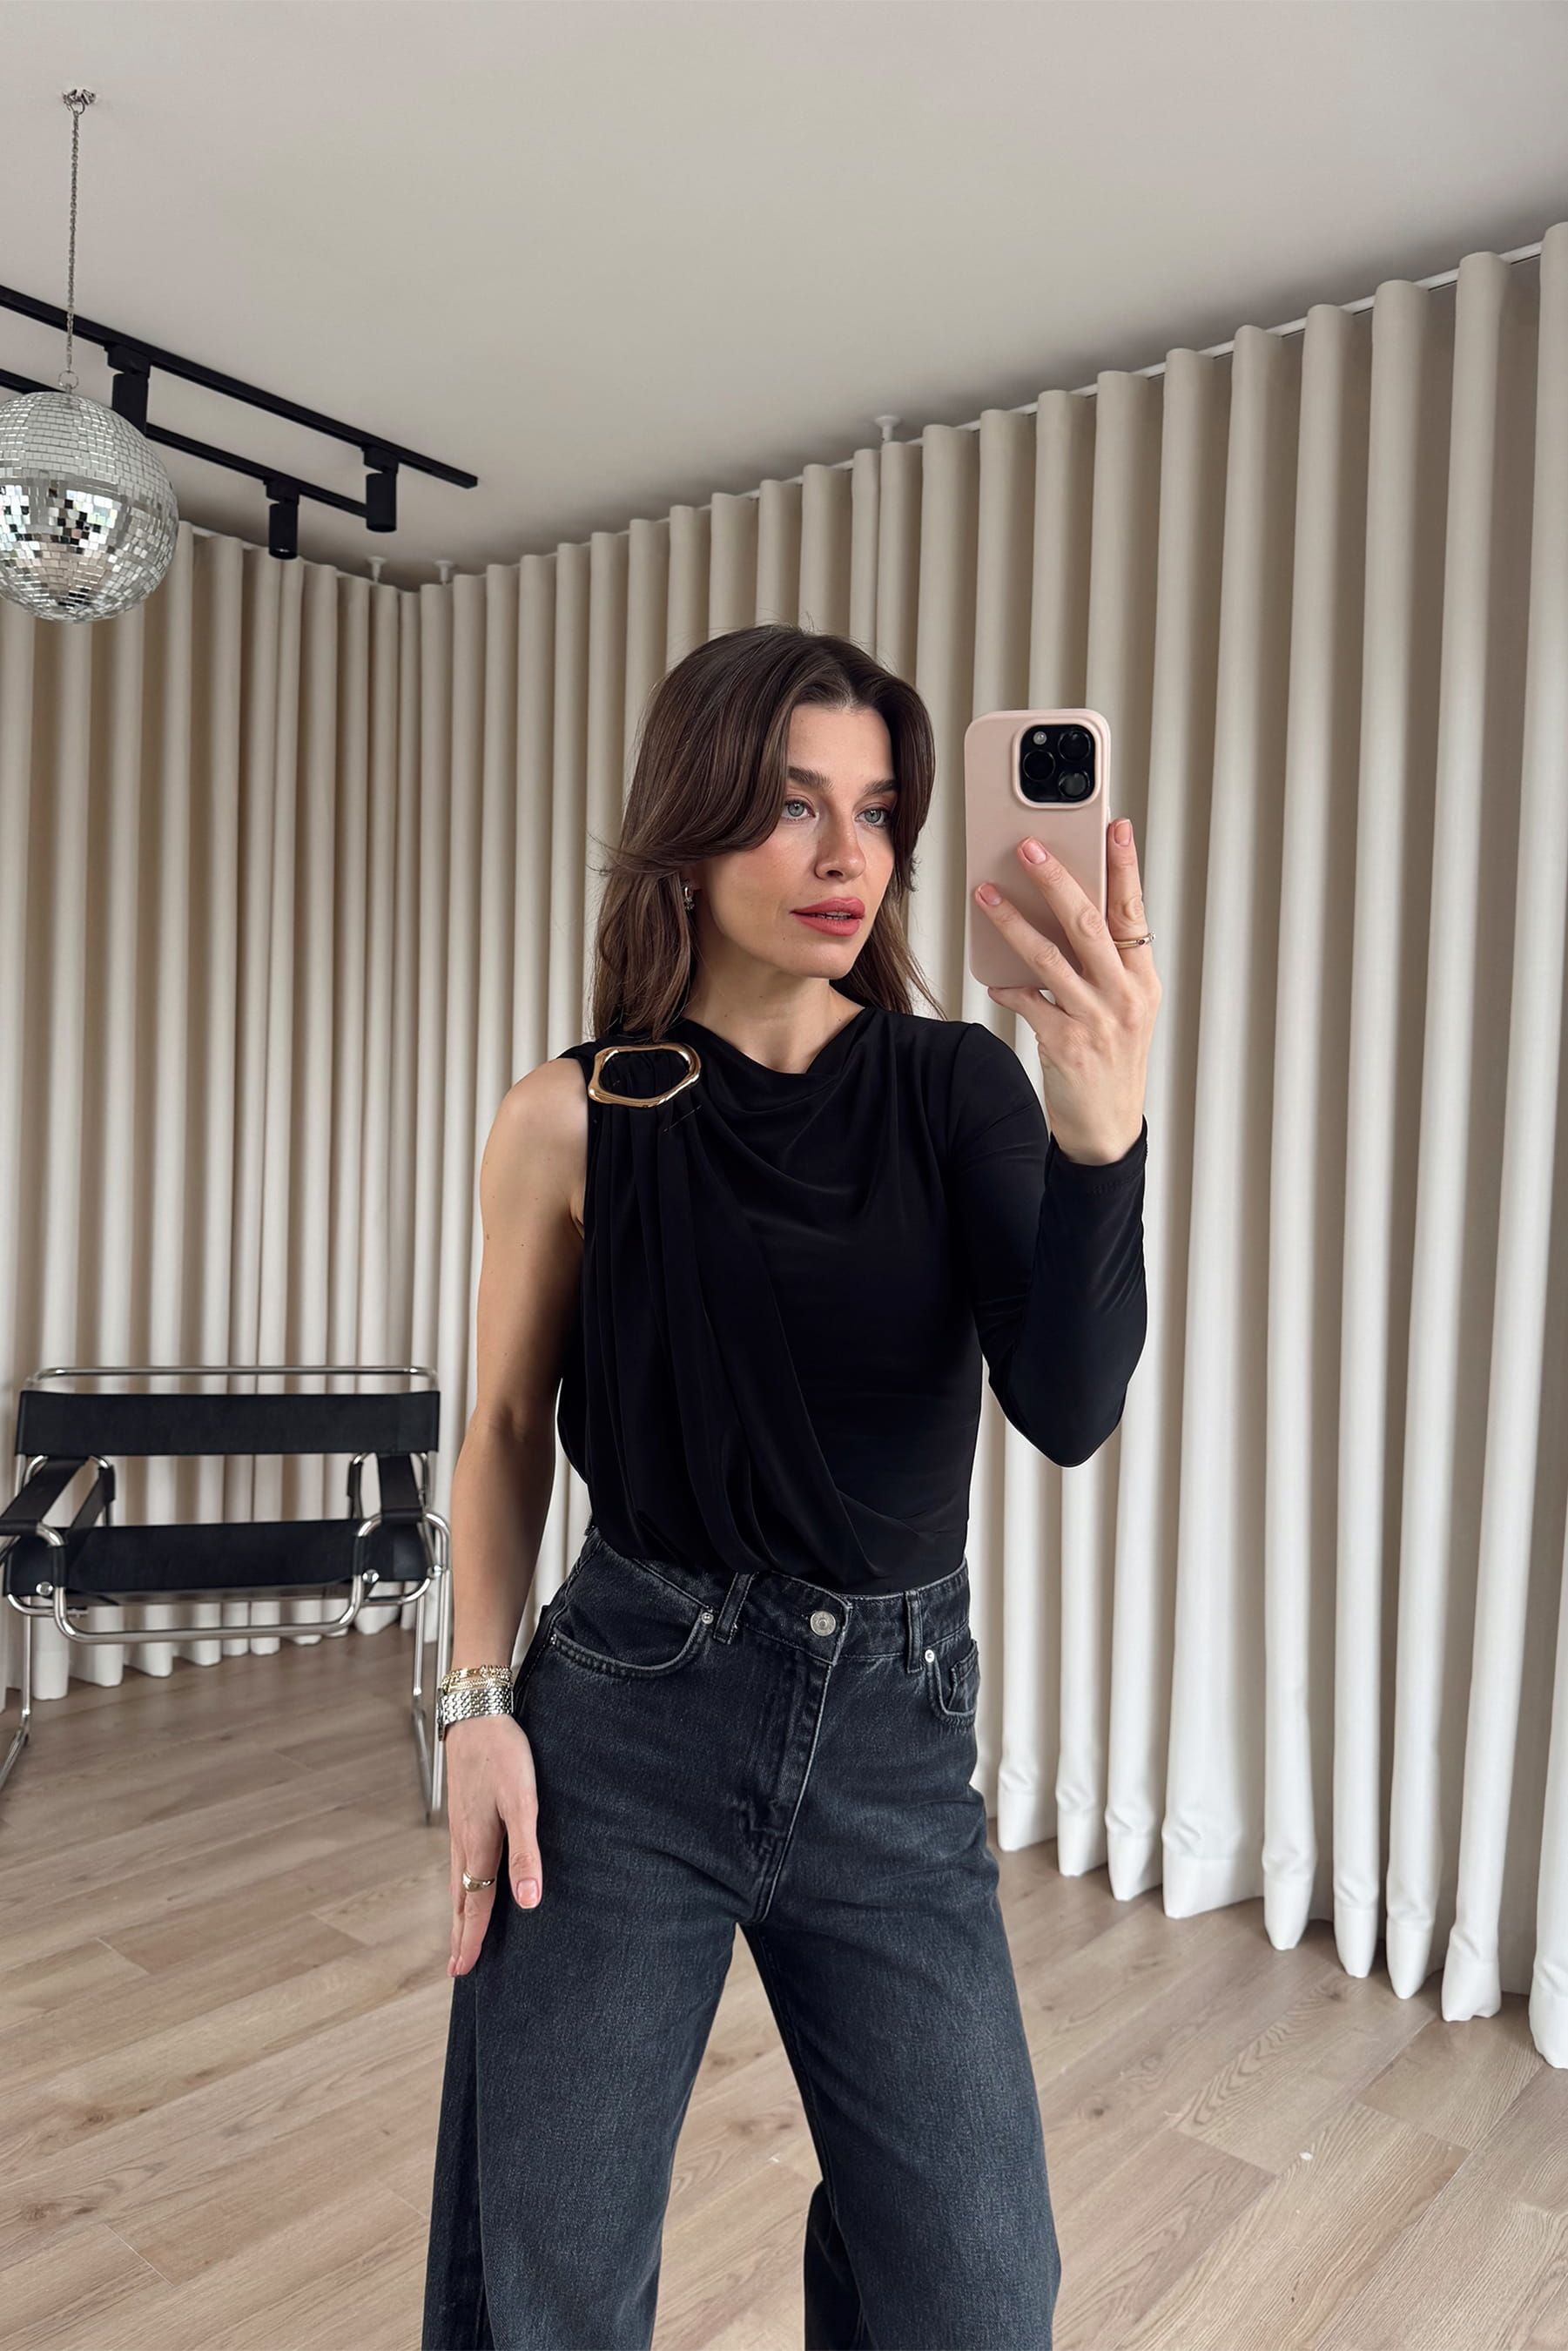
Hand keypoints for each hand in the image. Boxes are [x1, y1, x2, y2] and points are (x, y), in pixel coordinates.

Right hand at [444, 1713, 544, 1977]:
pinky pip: (459, 1861)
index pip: (475, 1905)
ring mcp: (459, 1827)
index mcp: (478, 1846)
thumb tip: (529, 1901)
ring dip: (459, 1912)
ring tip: (459, 1933)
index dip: (472, 1940)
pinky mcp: (462, 1813)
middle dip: (460, 1935)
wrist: (477, 1714)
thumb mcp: (522, 1803)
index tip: (464, 1970)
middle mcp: (463, 1842)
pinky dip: (460, 1885)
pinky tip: (466, 1881)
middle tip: (456, 1968)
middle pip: (461, 1899)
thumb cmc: (503, 1755)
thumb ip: (526, 1853)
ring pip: (457, 1881)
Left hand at [975, 818, 1160, 1164]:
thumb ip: (1103, 965)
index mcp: (1143, 979)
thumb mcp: (1125, 1008)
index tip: (1114, 826)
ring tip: (986, 895)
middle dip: (1055, 879)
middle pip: (1087, 923)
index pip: (1133, 911)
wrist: (1107, 1127)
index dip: (1124, 867)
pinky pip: (1028, 1003)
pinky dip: (1008, 987)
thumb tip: (1062, 914)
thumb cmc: (1112, 1059)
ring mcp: (1096, 1020)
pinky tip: (994, 979)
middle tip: (1028, 846)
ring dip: (1012, 922)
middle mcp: (1124, 995)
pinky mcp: (1066, 1045)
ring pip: (1048, 958)